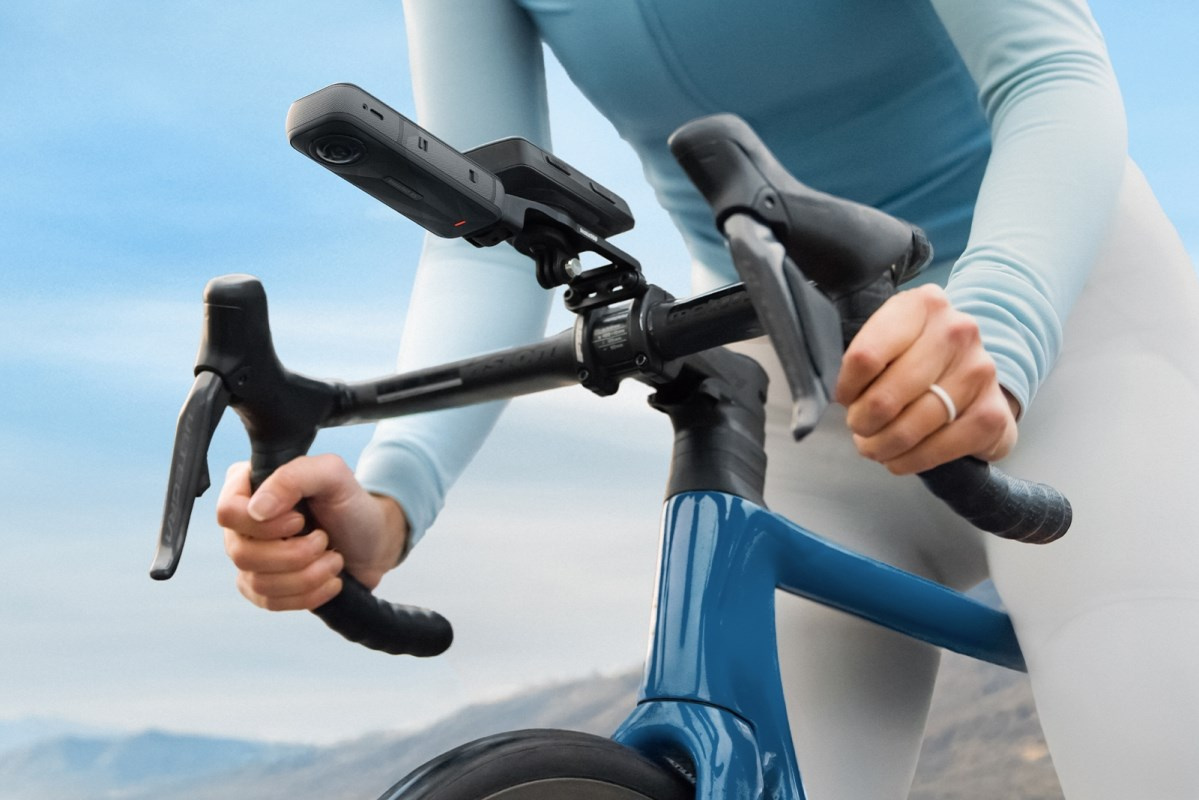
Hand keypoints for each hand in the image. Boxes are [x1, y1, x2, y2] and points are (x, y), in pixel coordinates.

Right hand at [216, 454, 409, 610]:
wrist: (373, 540)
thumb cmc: (351, 504)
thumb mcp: (332, 474)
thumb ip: (294, 477)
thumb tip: (257, 509)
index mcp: (249, 486)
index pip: (228, 512)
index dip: (265, 525)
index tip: (300, 520)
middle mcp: (242, 523)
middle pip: (241, 553)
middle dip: (295, 554)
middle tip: (324, 540)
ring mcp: (250, 557)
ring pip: (257, 582)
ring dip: (307, 575)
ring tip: (333, 560)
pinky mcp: (262, 586)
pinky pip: (269, 602)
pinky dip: (307, 595)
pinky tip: (329, 581)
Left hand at [835, 284, 1018, 474]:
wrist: (976, 376)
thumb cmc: (919, 358)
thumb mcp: (890, 339)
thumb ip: (862, 359)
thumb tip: (834, 401)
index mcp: (922, 305)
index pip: (865, 357)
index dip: (847, 388)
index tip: (846, 398)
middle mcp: (956, 332)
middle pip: (886, 397)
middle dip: (862, 422)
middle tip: (859, 427)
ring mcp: (979, 372)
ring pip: (910, 427)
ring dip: (882, 446)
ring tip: (875, 446)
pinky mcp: (992, 413)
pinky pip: (937, 450)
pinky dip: (910, 461)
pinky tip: (901, 458)